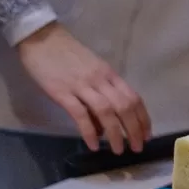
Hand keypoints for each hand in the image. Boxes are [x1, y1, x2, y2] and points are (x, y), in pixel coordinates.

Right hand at [16, 22, 151, 154]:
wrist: (41, 37)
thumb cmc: (66, 54)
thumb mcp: (91, 69)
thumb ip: (101, 92)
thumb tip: (105, 125)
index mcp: (109, 73)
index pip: (133, 97)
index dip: (143, 118)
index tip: (146, 135)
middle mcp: (100, 79)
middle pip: (124, 106)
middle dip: (134, 129)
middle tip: (137, 148)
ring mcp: (81, 85)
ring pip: (107, 112)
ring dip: (116, 133)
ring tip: (119, 150)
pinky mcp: (62, 92)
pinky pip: (80, 114)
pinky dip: (89, 131)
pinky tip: (94, 145)